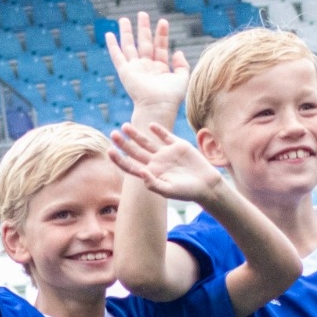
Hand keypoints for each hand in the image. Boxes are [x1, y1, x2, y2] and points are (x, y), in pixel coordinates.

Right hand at [106, 12, 189, 115]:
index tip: (163, 21)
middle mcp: (146, 66)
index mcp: (159, 68)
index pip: (160, 46)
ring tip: (124, 19)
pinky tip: (109, 35)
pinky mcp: (125, 72)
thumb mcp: (182, 78)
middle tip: (142, 13)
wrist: (158, 107)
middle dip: (143, 28)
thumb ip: (182, 65)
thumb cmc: (171, 97)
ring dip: (127, 32)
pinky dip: (112, 45)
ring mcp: (135, 68)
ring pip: (129, 46)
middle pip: (144, 42)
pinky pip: (117, 56)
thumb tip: (177, 51)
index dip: (161, 33)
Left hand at [108, 122, 224, 203]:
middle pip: (135, 151)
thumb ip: (153, 183)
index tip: (110, 151)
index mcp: (151, 174)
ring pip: (146, 142)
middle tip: (113, 134)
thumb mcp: (169, 190)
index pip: (130, 166)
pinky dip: (158, 129)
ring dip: (135, 134)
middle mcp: (155, 162)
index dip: (119, 159)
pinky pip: (165, 135)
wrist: (206, 184)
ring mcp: (166, 153)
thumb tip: (141, 172)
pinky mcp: (178, 145)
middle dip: (124, 143)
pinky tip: (150, 125)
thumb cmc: (187, 192)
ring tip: (125, 126)